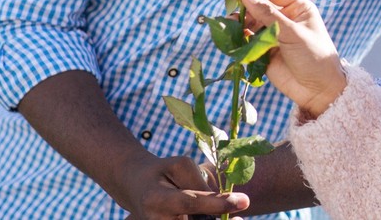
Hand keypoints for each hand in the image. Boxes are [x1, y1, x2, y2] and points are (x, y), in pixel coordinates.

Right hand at [117, 152, 248, 218]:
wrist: (135, 187)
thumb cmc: (163, 172)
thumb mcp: (180, 166)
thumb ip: (200, 183)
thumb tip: (224, 202)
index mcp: (157, 199)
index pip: (191, 203)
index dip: (218, 203)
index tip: (245, 201)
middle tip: (239, 218)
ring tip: (231, 217)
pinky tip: (216, 217)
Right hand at [229, 0, 346, 117]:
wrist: (318, 90)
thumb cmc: (314, 55)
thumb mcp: (292, 32)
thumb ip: (268, 14)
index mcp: (297, 6)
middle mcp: (284, 17)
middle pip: (258, 4)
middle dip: (243, 3)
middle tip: (226, 1)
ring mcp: (273, 33)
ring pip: (251, 21)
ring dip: (239, 21)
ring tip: (229, 23)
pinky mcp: (264, 50)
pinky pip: (247, 39)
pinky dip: (239, 37)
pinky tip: (231, 35)